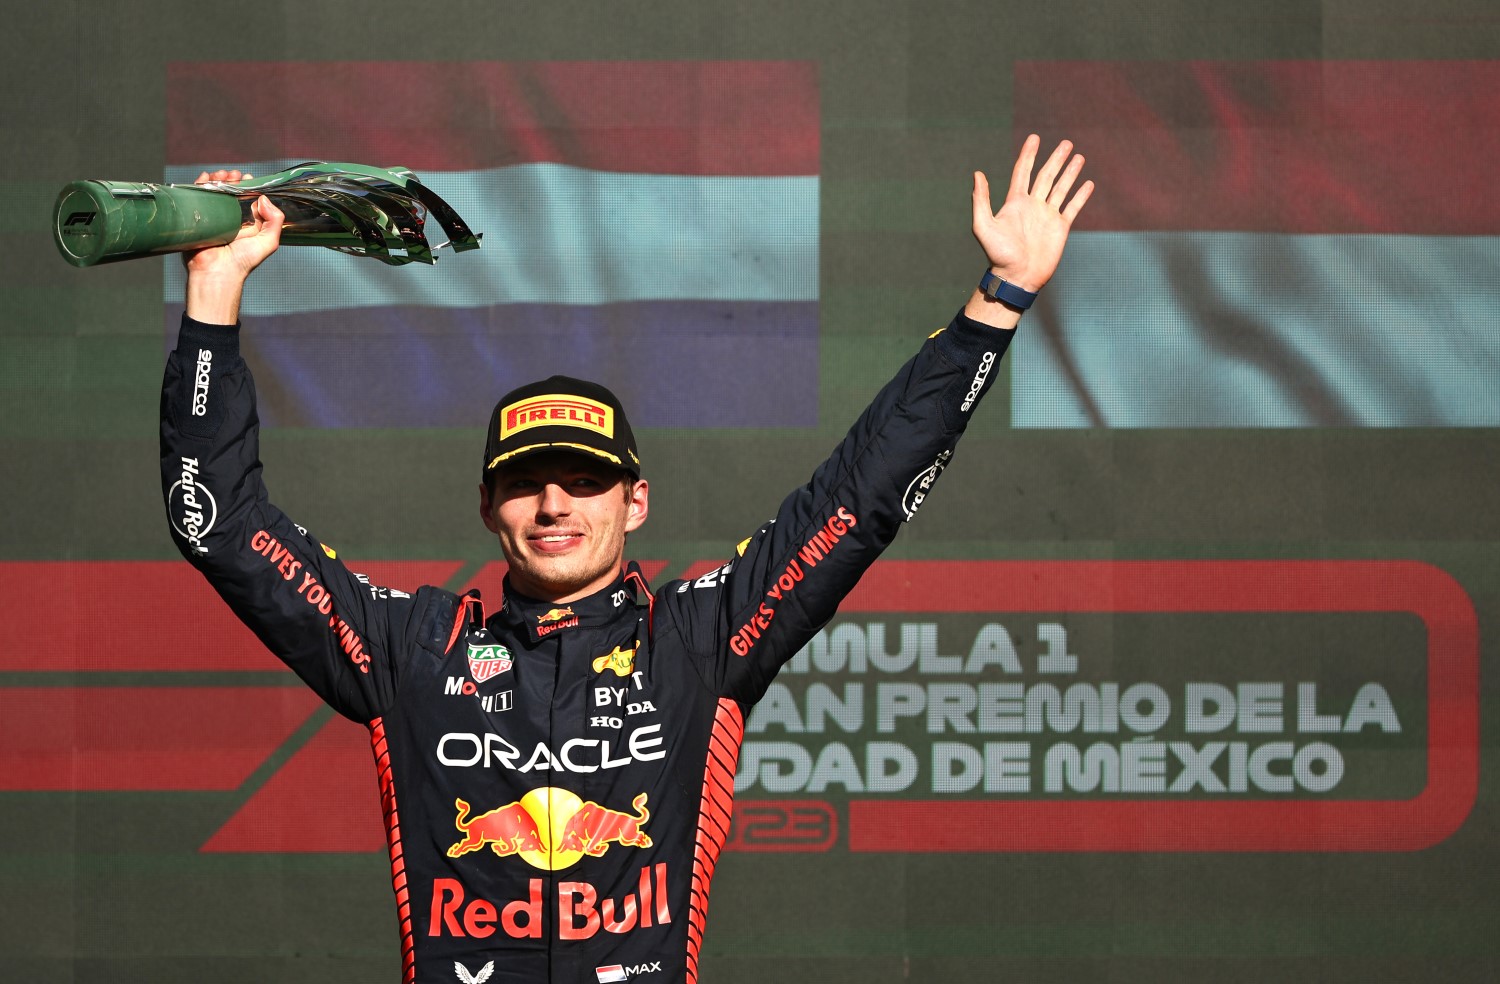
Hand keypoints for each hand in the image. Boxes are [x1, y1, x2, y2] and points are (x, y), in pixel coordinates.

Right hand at [183, 169, 284, 324]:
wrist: (216, 272)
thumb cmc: (242, 262)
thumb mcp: (268, 242)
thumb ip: (275, 221)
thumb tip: (264, 199)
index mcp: (248, 224)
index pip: (248, 199)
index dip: (249, 187)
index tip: (248, 178)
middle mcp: (231, 219)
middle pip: (230, 193)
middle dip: (232, 180)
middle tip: (233, 175)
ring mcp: (213, 218)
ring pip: (214, 192)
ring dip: (217, 180)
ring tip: (221, 176)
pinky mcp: (197, 219)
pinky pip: (197, 198)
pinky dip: (200, 185)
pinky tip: (205, 179)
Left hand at [971, 134, 1092, 292]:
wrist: (1017, 277)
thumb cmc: (998, 255)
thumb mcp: (984, 226)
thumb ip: (981, 200)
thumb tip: (977, 174)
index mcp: (1015, 202)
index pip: (1022, 172)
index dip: (1028, 154)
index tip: (1034, 138)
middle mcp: (1032, 206)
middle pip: (1046, 176)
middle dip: (1056, 159)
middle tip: (1066, 143)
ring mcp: (1047, 216)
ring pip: (1061, 188)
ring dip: (1070, 173)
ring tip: (1079, 156)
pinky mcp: (1060, 228)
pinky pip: (1072, 207)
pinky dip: (1080, 195)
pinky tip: (1088, 183)